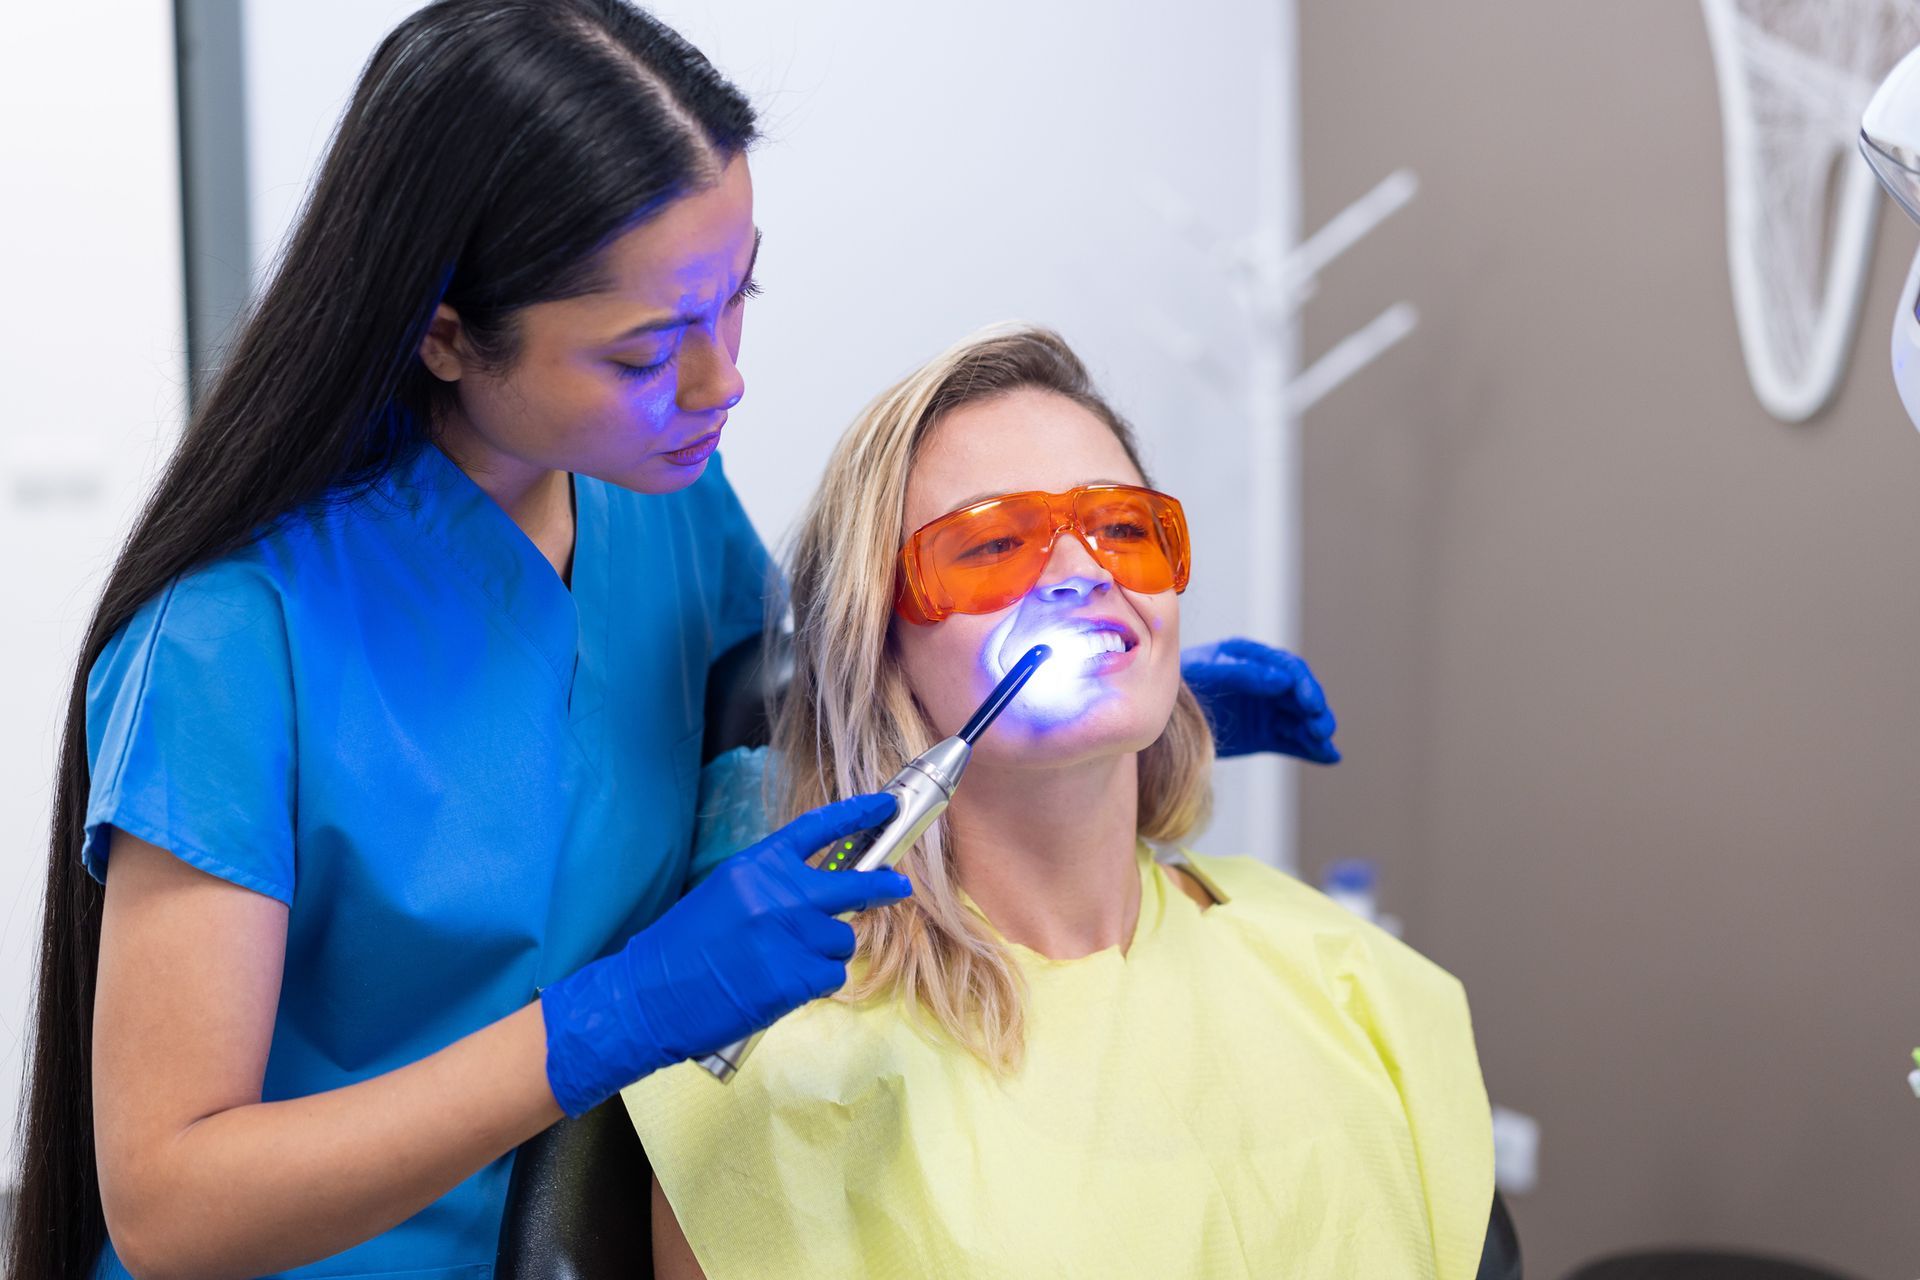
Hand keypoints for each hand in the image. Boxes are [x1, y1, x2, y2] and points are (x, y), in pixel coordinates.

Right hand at [541, 792, 907, 1114]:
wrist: (648, 996)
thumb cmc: (680, 948)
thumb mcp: (723, 893)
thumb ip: (771, 884)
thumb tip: (818, 889)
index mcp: (756, 867)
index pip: (817, 829)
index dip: (857, 814)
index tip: (884, 806)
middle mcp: (778, 896)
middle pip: (854, 885)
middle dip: (883, 886)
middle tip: (899, 887)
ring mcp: (790, 938)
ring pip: (842, 940)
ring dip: (825, 952)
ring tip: (784, 963)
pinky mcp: (795, 980)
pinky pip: (831, 976)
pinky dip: (815, 983)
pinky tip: (781, 986)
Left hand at [1182, 638, 1339, 763]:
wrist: (1155, 716)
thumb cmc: (1178, 684)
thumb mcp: (1206, 675)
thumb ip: (1243, 675)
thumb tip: (1283, 681)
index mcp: (1250, 658)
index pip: (1287, 668)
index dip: (1302, 685)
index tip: (1308, 702)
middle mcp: (1264, 682)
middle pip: (1300, 694)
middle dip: (1314, 710)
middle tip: (1321, 727)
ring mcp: (1265, 710)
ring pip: (1300, 719)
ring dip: (1315, 730)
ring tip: (1324, 743)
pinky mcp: (1263, 735)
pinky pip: (1291, 741)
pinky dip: (1310, 749)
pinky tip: (1329, 757)